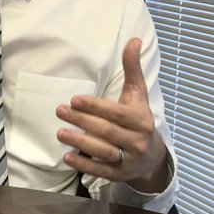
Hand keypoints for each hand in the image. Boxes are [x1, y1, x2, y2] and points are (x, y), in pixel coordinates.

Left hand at [55, 38, 168, 192]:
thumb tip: (133, 39)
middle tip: (60, 111)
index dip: (96, 107)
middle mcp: (137, 141)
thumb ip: (133, 69)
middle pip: (107, 131)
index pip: (116, 113)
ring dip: (80, 143)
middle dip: (82, 121)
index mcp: (141, 120)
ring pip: (103, 151)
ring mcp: (129, 160)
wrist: (153, 157)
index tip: (74, 99)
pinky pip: (101, 170)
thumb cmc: (138, 119)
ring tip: (60, 133)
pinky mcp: (119, 174)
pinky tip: (67, 156)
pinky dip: (84, 164)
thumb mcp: (137, 95)